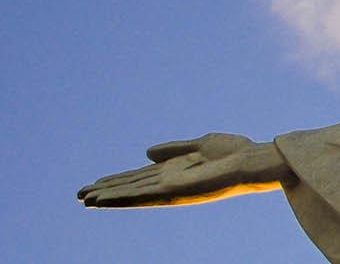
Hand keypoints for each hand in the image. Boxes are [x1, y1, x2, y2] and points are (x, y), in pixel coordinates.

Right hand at [77, 133, 290, 207]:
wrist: (253, 160)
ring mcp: (171, 188)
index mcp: (175, 169)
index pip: (139, 177)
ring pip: (132, 194)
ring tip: (84, 199)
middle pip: (131, 187)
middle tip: (80, 195)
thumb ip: (174, 149)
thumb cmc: (235, 152)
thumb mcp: (200, 144)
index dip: (117, 180)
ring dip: (108, 196)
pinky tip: (102, 200)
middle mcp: (171, 181)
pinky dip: (121, 198)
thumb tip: (146, 152)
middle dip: (107, 191)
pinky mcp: (174, 191)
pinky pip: (142, 196)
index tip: (95, 183)